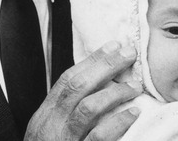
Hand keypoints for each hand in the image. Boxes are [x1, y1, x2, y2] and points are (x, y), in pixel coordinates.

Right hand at [25, 41, 141, 139]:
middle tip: (128, 54)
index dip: (92, 61)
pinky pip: (98, 138)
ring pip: (87, 109)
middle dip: (104, 66)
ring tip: (133, 85)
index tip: (113, 46)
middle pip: (77, 87)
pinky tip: (132, 113)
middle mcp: (51, 127)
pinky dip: (117, 123)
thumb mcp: (50, 132)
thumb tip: (98, 84)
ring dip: (113, 93)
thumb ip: (68, 111)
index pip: (66, 80)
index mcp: (44, 117)